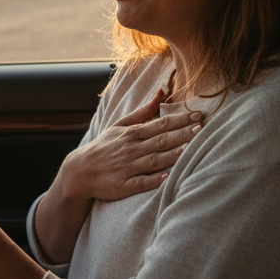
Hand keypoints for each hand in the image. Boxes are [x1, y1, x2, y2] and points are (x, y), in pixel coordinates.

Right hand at [62, 89, 202, 201]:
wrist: (79, 172)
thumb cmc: (104, 147)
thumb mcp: (119, 126)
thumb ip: (143, 112)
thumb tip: (161, 92)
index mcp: (131, 134)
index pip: (160, 124)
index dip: (179, 120)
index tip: (197, 115)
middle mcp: (130, 149)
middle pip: (160, 141)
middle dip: (181, 134)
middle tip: (201, 128)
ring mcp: (126, 168)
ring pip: (153, 161)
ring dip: (172, 155)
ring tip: (190, 150)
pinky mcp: (122, 186)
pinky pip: (140, 183)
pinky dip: (152, 180)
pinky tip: (166, 178)